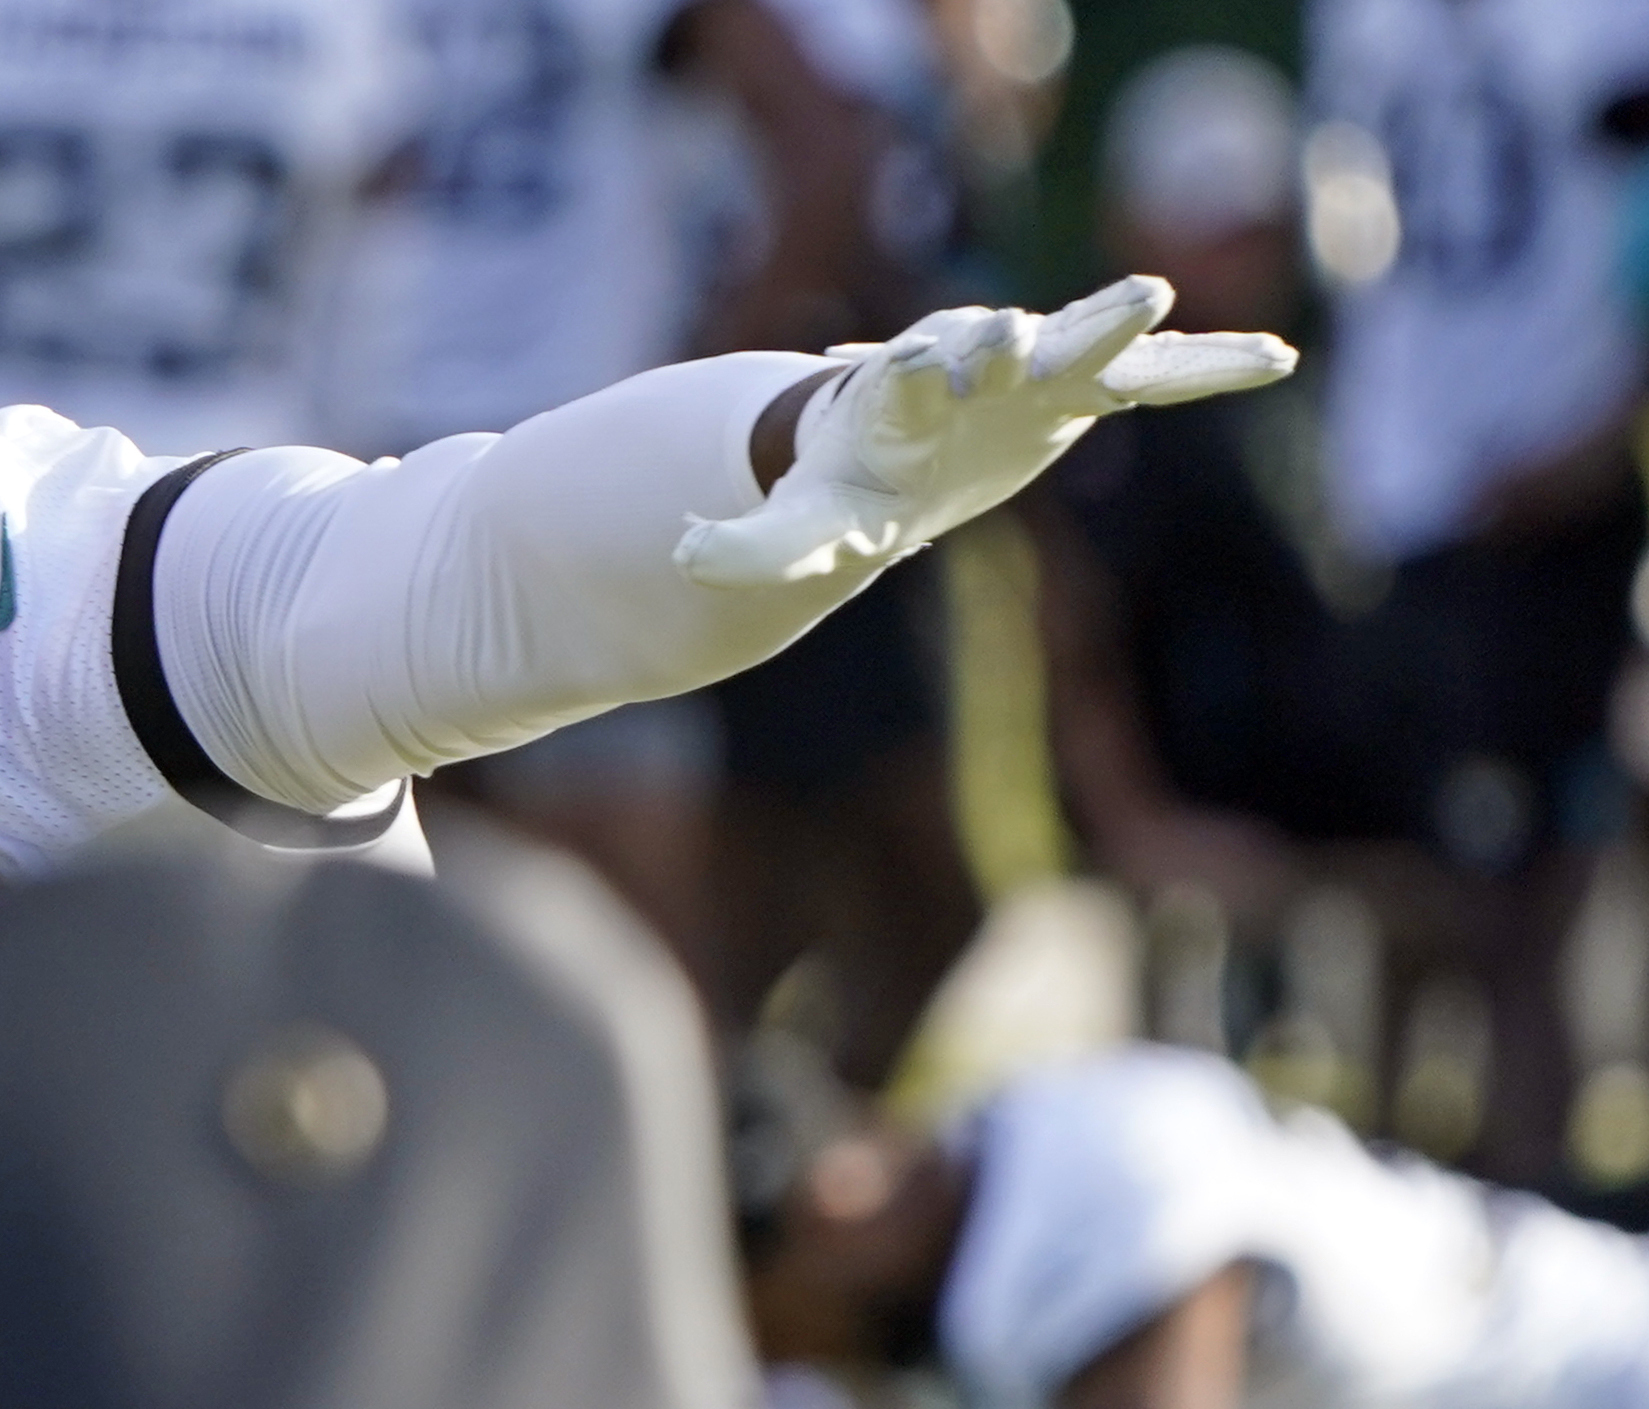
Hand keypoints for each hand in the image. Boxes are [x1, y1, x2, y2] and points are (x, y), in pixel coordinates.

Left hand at [676, 275, 1296, 588]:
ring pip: (1079, 344)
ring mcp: (1034, 372)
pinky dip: (1208, 365)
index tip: (936, 362)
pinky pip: (1155, 376)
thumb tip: (686, 557)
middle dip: (1004, 336)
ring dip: (1111, 324)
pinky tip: (1275, 359)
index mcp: (894, 397)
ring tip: (1155, 297)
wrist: (895, 446)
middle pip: (988, 342)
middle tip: (1015, 329)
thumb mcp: (800, 529)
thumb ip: (751, 546)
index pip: (904, 380)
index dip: (920, 373)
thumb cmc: (847, 484)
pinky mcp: (1086, 389)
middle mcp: (966, 366)